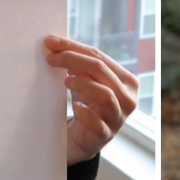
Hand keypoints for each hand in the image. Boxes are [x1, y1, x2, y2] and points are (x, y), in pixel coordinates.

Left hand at [44, 34, 139, 161]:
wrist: (86, 136)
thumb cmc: (87, 103)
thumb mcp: (85, 81)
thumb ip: (77, 64)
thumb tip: (54, 44)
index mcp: (127, 80)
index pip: (100, 57)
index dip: (74, 48)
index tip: (51, 43)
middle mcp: (128, 98)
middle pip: (102, 71)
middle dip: (74, 60)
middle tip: (51, 59)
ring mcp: (119, 117)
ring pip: (105, 95)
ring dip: (82, 84)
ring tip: (65, 81)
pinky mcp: (106, 135)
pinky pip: (97, 123)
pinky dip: (84, 113)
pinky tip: (75, 107)